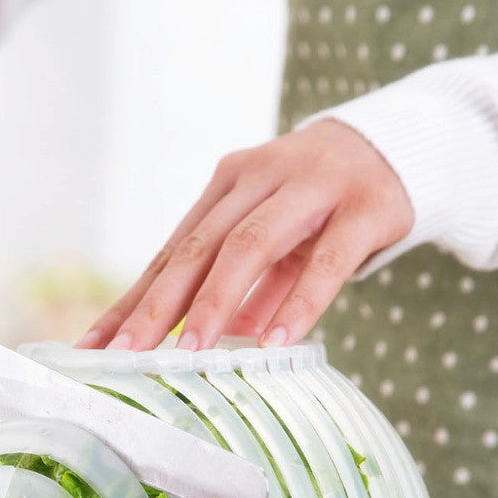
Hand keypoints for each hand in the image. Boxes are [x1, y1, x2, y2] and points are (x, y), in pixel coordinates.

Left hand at [76, 119, 413, 351]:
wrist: (402, 143)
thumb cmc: (322, 203)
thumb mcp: (274, 240)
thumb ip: (243, 289)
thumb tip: (208, 346)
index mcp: (226, 189)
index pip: (170, 253)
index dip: (131, 301)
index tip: (95, 345)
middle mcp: (259, 180)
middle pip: (198, 248)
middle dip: (157, 305)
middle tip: (126, 354)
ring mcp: (311, 187)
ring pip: (251, 245)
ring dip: (216, 302)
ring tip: (189, 352)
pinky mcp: (364, 206)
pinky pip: (327, 260)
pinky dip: (299, 303)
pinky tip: (276, 343)